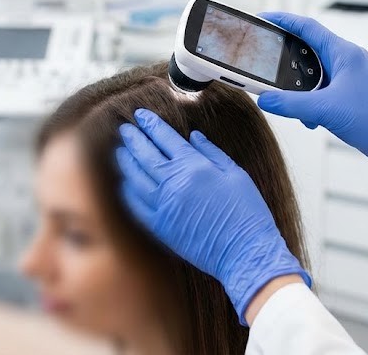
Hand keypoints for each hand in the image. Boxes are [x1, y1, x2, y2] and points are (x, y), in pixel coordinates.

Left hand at [116, 109, 310, 325]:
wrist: (244, 251)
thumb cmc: (246, 212)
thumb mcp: (235, 174)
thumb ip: (211, 152)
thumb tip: (193, 137)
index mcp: (195, 167)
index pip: (165, 138)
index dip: (150, 125)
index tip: (141, 116)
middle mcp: (175, 184)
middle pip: (144, 155)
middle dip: (133, 139)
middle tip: (125, 129)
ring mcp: (164, 206)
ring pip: (135, 178)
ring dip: (126, 162)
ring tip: (121, 151)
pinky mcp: (161, 227)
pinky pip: (136, 205)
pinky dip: (128, 191)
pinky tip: (125, 183)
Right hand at [256, 12, 367, 196]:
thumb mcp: (324, 110)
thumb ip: (290, 104)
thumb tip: (265, 99)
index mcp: (345, 53)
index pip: (308, 27)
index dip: (283, 20)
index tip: (263, 18)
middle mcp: (348, 59)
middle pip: (308, 48)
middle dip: (286, 58)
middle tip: (266, 60)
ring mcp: (349, 75)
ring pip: (313, 72)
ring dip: (298, 86)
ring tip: (287, 98)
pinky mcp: (349, 91)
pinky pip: (321, 88)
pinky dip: (310, 100)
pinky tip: (309, 118)